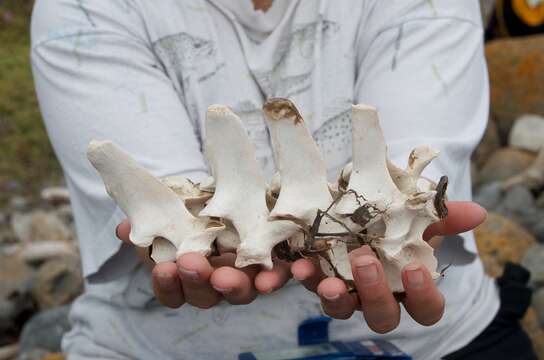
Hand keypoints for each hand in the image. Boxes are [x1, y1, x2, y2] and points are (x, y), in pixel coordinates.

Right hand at [116, 221, 291, 308]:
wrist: (232, 194)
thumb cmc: (192, 206)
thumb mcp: (169, 208)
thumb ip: (148, 220)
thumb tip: (123, 228)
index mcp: (186, 275)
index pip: (172, 292)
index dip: (167, 285)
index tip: (162, 268)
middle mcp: (214, 282)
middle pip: (206, 296)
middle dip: (198, 282)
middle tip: (191, 264)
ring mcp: (244, 276)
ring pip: (240, 291)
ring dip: (234, 286)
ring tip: (227, 275)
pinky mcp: (271, 264)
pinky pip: (275, 277)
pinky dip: (275, 278)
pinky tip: (272, 275)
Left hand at [290, 201, 486, 332]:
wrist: (360, 208)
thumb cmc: (397, 221)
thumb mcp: (419, 215)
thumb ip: (444, 215)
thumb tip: (477, 213)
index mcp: (409, 287)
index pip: (427, 308)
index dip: (423, 295)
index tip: (415, 268)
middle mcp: (379, 297)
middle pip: (383, 316)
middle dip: (375, 293)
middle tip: (365, 262)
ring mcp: (348, 291)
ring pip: (342, 308)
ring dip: (333, 297)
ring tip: (326, 281)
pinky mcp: (320, 278)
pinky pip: (311, 285)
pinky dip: (306, 276)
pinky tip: (299, 264)